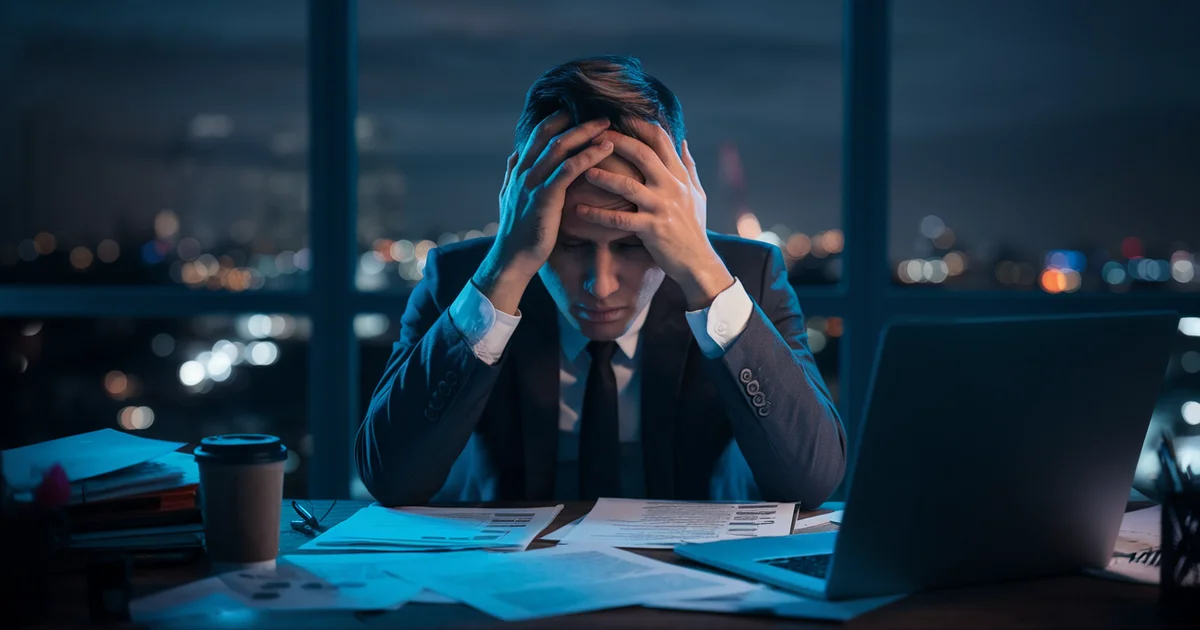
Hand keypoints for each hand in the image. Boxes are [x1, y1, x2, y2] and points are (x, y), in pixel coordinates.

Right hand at [475, 111, 614, 313]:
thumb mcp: (512, 198)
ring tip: (607, 125)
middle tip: (600, 113)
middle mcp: (523, 171)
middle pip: (548, 133)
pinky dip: (588, 155)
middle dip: (574, 119)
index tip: (579, 110)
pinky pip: (568, 169)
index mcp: (519, 169)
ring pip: (559, 146)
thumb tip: (516, 155)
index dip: (558, 119)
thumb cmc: (520, 232)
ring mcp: (532, 183)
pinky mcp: (544, 197)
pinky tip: (606, 149)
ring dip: (585, 132)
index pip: (537, 134)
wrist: (513, 258)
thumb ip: (514, 175)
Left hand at [576, 120, 733, 309]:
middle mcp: (672, 187)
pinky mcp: (652, 229)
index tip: (618, 115)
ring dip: (604, 176)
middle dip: (617, 141)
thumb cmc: (694, 227)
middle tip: (592, 134)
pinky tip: (580, 210)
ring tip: (583, 170)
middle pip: (643, 154)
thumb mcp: (697, 193)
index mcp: (679, 176)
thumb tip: (684, 141)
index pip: (661, 141)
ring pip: (629, 185)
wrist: (698, 261)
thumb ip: (689, 167)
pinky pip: (620, 219)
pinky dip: (599, 214)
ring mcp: (662, 207)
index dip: (639, 125)